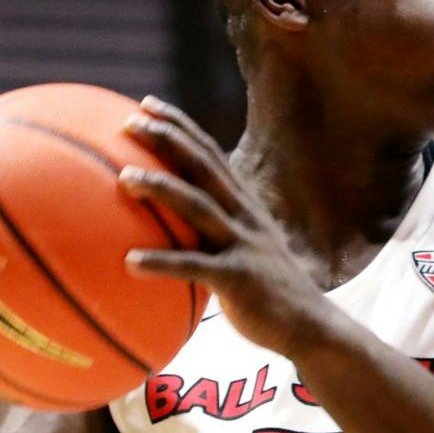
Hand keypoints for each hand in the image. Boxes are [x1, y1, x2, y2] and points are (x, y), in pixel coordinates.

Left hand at [120, 97, 325, 361]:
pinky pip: (195, 267)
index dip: (180, 126)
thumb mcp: (244, 251)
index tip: (146, 105)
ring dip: (161, 188)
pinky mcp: (239, 279)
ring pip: (199, 206)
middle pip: (203, 166)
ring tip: (123, 178)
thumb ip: (212, 234)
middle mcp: (244, 216)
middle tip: (130, 122)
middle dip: (168, 139)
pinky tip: (129, 262)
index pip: (209, 153)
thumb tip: (168, 230)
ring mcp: (243, 245)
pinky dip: (162, 262)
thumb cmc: (267, 293)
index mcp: (243, 205)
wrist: (310, 327)